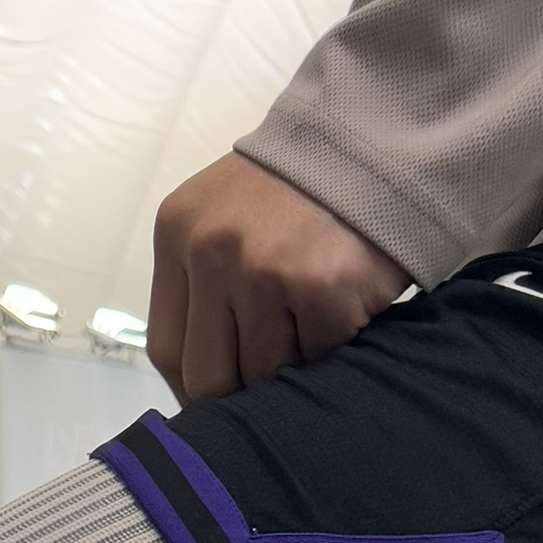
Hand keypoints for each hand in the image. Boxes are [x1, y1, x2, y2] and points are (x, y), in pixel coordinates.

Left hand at [148, 154, 408, 402]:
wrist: (375, 140)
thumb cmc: (297, 191)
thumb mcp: (222, 217)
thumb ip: (200, 286)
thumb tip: (197, 386)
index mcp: (178, 233)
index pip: (167, 351)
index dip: (192, 390)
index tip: (216, 402)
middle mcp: (212, 251)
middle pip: (208, 378)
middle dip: (241, 391)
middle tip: (270, 375)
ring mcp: (265, 270)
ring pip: (263, 374)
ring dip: (291, 366)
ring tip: (310, 321)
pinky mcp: (321, 289)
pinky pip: (317, 358)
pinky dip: (332, 347)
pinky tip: (341, 308)